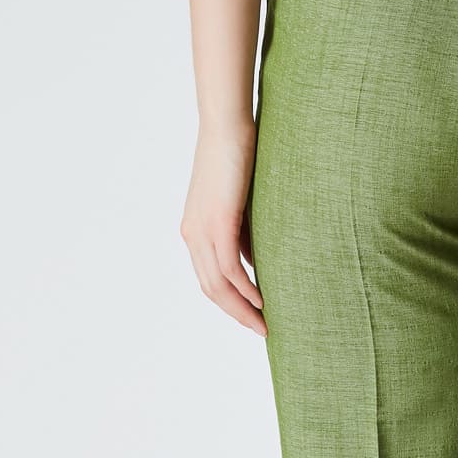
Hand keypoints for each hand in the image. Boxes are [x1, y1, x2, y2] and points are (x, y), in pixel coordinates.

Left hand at [180, 119, 266, 337]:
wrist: (227, 127)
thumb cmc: (237, 158)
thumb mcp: (239, 205)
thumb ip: (243, 235)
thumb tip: (253, 264)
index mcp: (195, 231)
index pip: (208, 279)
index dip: (229, 303)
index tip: (252, 317)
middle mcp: (193, 235)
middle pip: (211, 289)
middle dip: (237, 314)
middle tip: (262, 330)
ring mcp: (202, 230)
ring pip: (218, 284)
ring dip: (242, 308)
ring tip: (264, 323)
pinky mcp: (217, 222)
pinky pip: (229, 268)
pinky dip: (245, 288)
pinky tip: (261, 299)